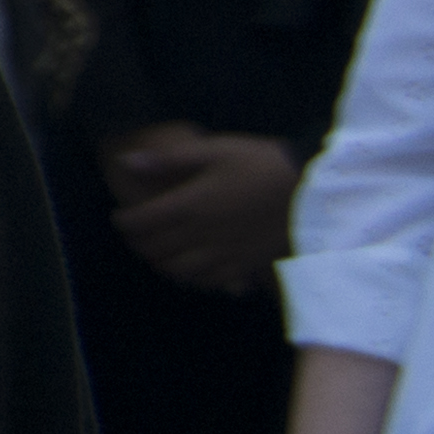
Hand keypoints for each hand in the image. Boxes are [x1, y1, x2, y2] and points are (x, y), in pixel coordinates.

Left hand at [99, 126, 302, 293]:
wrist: (312, 188)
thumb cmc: (261, 163)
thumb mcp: (214, 151)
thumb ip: (168, 159)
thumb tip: (127, 162)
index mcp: (189, 206)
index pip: (141, 222)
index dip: (124, 222)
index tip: (121, 216)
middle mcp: (201, 235)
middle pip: (155, 250)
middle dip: (138, 243)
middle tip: (137, 234)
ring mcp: (223, 254)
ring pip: (177, 271)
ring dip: (161, 263)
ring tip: (160, 252)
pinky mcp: (245, 265)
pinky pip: (209, 282)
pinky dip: (192, 278)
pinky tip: (192, 268)